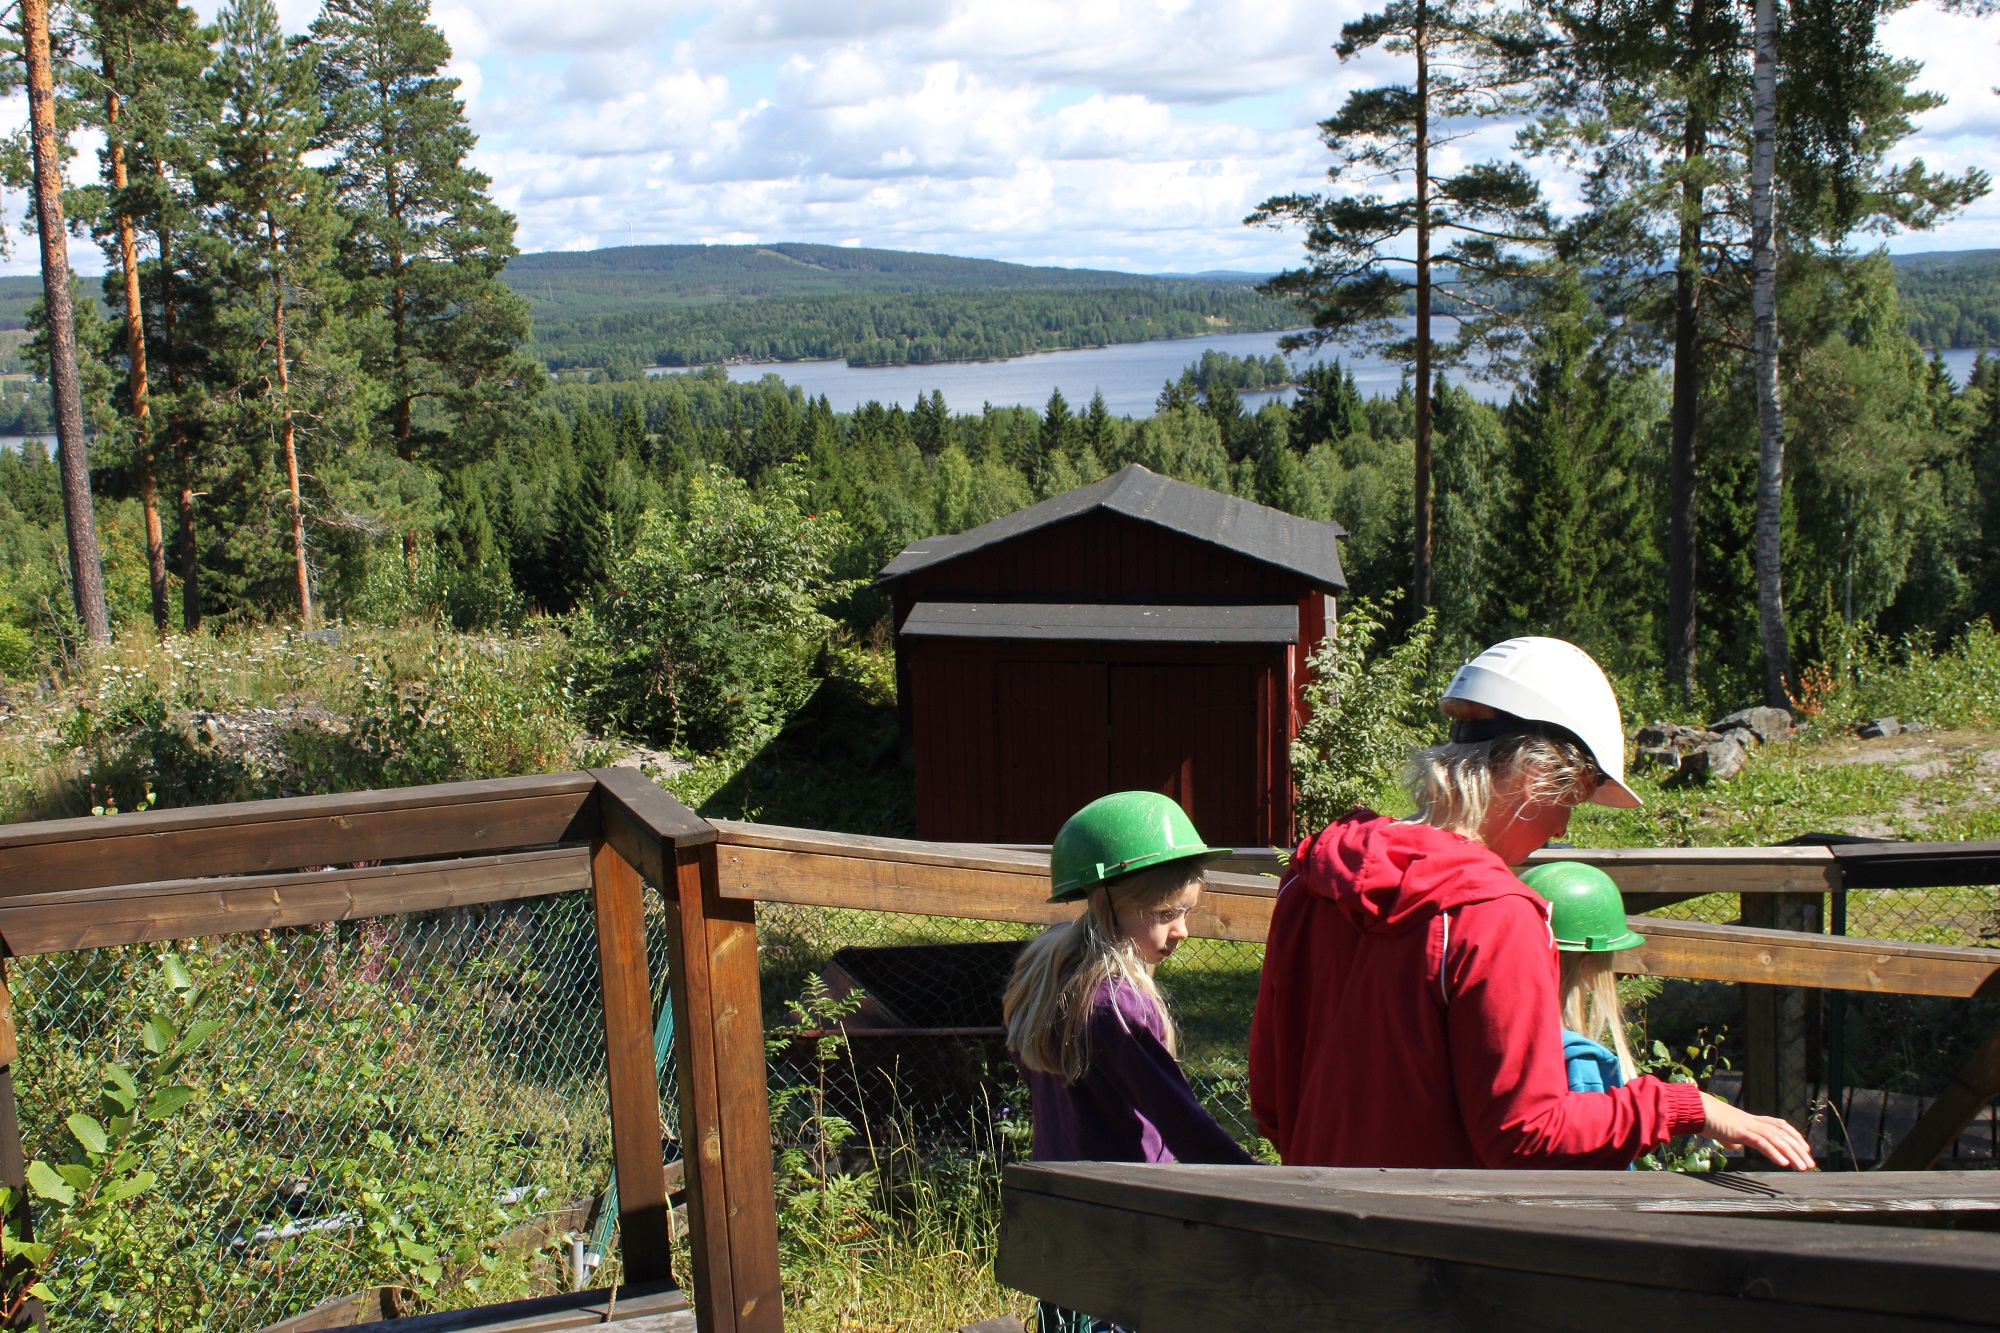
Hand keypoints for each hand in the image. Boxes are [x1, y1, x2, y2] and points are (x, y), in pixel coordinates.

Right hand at [1698, 1091, 1814, 1170]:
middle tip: (1810, 1164)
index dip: (1794, 1136)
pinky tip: (1783, 1163)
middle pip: (1782, 1134)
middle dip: (1798, 1149)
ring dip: (1792, 1154)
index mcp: (1750, 1120)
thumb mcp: (1722, 1131)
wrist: (1695, 1109)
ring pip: (1776, 1139)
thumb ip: (1731, 1139)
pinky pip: (1761, 1143)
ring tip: (1802, 1167)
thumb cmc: (1706, 1119)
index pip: (1779, 1126)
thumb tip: (1735, 1147)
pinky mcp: (1740, 1131)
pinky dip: (1774, 1152)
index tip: (1805, 1148)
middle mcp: (1753, 1121)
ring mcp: (1747, 1125)